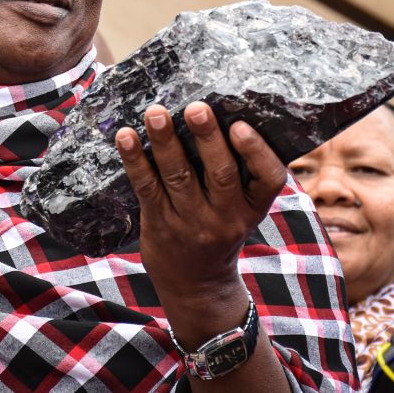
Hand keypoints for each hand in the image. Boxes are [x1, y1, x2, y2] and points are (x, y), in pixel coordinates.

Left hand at [116, 102, 286, 295]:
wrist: (196, 285)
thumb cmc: (219, 230)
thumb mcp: (240, 208)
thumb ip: (237, 172)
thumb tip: (217, 110)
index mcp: (253, 207)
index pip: (268, 178)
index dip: (256, 152)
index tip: (241, 126)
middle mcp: (227, 216)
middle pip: (220, 173)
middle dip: (207, 137)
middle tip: (196, 107)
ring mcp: (192, 222)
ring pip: (179, 176)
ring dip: (165, 142)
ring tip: (156, 112)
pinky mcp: (160, 223)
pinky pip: (147, 187)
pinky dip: (135, 159)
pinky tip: (125, 136)